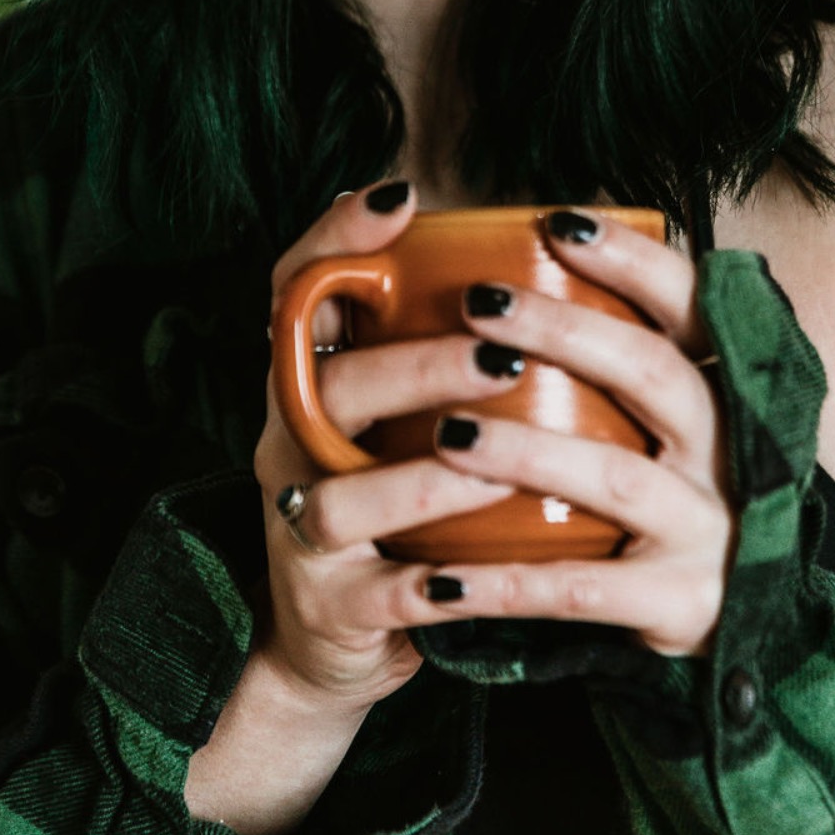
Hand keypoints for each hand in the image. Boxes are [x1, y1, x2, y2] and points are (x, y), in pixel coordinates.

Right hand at [253, 181, 521, 711]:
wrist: (332, 636)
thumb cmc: (394, 497)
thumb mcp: (403, 413)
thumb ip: (447, 337)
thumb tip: (544, 245)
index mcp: (310, 380)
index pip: (297, 289)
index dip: (337, 236)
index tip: (403, 197)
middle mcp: (290, 442)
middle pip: (326, 386)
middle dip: (415, 367)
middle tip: (501, 356)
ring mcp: (300, 526)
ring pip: (341, 497)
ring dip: (425, 481)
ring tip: (504, 467)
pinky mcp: (328, 605)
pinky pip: (375, 594)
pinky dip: (426, 585)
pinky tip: (472, 574)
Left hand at [420, 208, 732, 658]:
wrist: (736, 632)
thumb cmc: (671, 501)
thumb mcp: (668, 426)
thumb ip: (618, 359)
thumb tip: (522, 260)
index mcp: (723, 391)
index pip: (692, 305)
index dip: (632, 260)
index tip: (557, 223)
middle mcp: (729, 451)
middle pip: (653, 372)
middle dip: (565, 331)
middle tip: (478, 303)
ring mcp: (709, 529)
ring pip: (616, 475)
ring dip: (527, 450)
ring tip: (446, 433)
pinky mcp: (681, 606)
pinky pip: (582, 589)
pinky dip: (509, 582)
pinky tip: (440, 578)